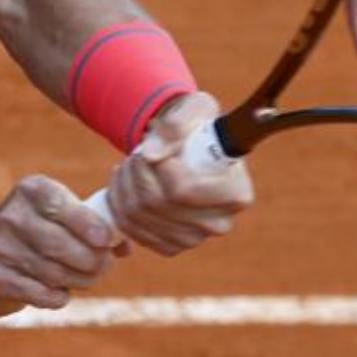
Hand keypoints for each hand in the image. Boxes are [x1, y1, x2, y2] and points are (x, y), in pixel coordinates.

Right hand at [0, 176, 119, 327]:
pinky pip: (40, 293)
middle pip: (63, 245)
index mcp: (31, 190)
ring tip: (84, 279)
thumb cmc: (31, 237)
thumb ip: (93, 226)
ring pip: (55, 272)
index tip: (107, 242)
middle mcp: (11, 215)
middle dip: (92, 262)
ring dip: (79, 281)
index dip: (89, 226)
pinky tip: (58, 293)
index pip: (64, 206)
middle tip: (103, 268)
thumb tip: (126, 245)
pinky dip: (57, 297)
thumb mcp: (56, 219)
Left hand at [104, 92, 254, 255]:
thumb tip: (150, 154)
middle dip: (136, 172)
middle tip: (136, 153)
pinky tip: (125, 184)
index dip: (158, 166)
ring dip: (124, 185)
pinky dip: (119, 204)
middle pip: (156, 203)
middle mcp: (219, 223)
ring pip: (139, 215)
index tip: (154, 146)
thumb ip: (175, 125)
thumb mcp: (193, 109)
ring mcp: (194, 239)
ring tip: (130, 165)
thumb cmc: (196, 126)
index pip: (183, 190)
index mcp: (236, 194)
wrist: (191, 148)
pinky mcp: (171, 246)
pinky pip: (132, 229)